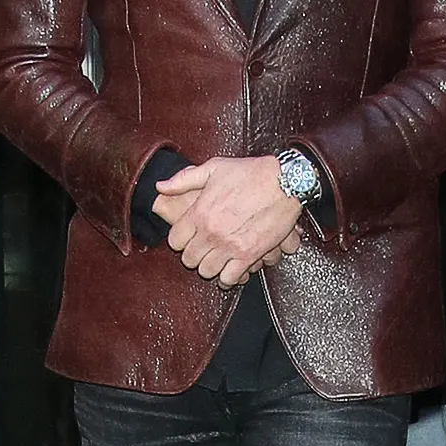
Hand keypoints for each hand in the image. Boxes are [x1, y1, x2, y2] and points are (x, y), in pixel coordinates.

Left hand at [155, 156, 303, 286]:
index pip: (175, 241)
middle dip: (194, 254)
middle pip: (189, 259)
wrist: (285, 181)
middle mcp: (211, 232)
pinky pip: (229, 278)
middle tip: (203, 249)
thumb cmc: (251, 172)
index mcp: (200, 212)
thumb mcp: (214, 168)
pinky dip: (228, 277)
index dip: (181, 240)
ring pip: (207, 271)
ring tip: (217, 258)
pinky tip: (231, 269)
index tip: (189, 237)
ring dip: (210, 266)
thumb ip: (184, 179)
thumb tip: (160, 186)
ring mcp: (229, 246)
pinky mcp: (249, 255)